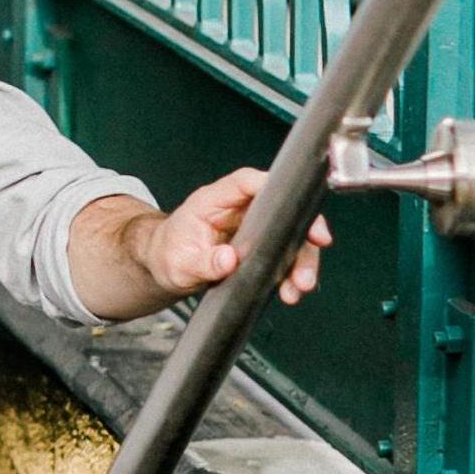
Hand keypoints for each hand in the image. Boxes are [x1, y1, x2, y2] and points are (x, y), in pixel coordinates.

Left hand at [140, 168, 330, 306]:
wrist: (165, 268)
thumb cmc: (169, 254)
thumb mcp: (178, 263)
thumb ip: (203, 262)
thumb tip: (228, 260)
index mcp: (214, 200)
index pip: (246, 182)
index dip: (273, 186)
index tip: (294, 203)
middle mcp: (239, 210)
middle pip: (280, 210)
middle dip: (300, 234)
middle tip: (309, 255)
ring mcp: (253, 229)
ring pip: (289, 236)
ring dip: (300, 261)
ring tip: (299, 286)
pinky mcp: (261, 249)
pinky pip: (285, 257)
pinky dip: (291, 274)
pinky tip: (291, 291)